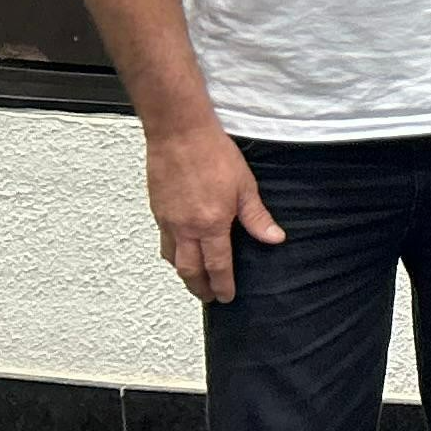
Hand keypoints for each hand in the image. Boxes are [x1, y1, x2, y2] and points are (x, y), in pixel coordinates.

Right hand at [145, 123, 280, 303]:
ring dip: (183, 273)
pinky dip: (172, 252)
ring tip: (193, 279)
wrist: (179, 133)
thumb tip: (274, 238)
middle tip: (207, 297)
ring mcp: (167, 220)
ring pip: (171, 258)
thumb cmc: (213, 154)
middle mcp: (185, 228)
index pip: (217, 266)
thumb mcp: (246, 186)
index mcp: (210, 225)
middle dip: (199, 287)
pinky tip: (179, 250)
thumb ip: (257, 217)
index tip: (226, 297)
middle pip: (188, 270)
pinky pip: (163, 240)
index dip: (222, 285)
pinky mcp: (157, 209)